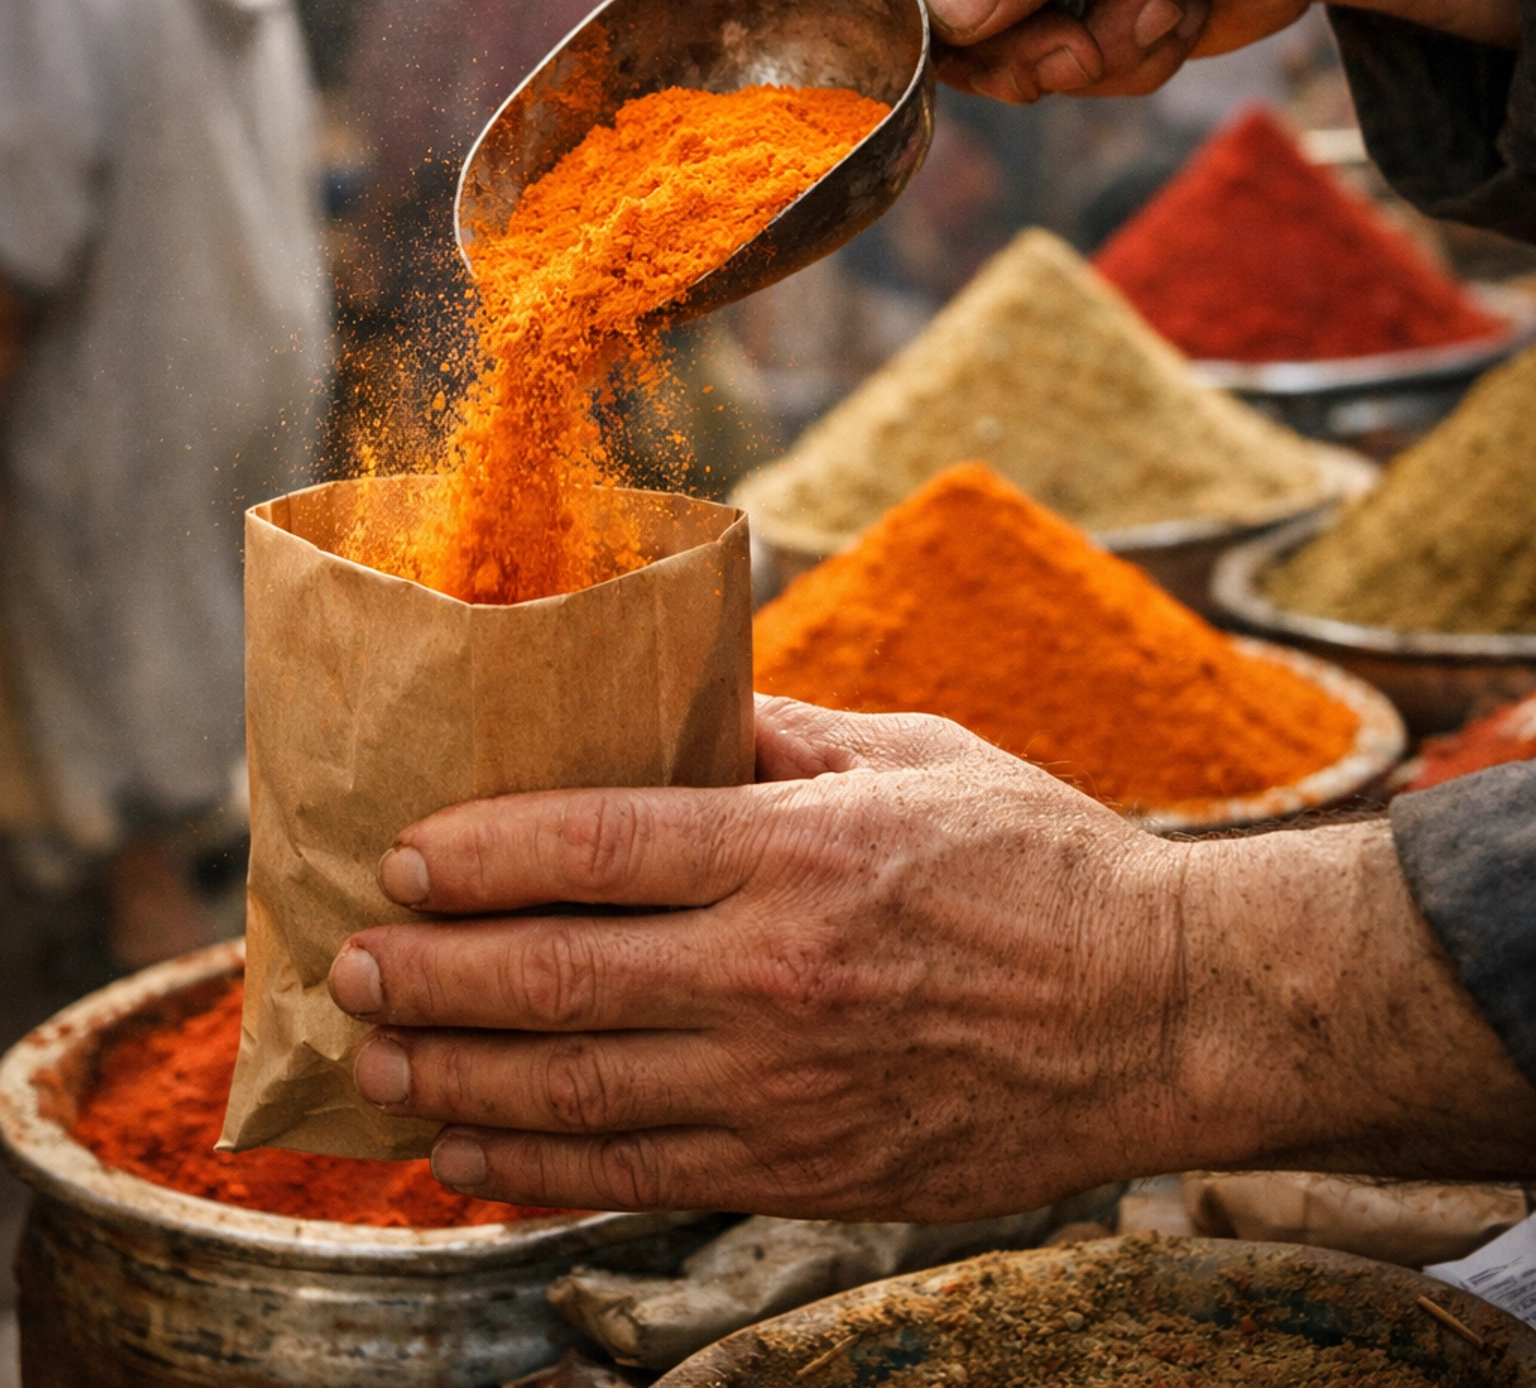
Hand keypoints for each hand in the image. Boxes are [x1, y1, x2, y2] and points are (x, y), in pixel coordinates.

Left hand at [329, 700, 1535, 1217]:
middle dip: (430, 973)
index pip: (594, 843)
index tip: (404, 855)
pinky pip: (638, 1175)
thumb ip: (785, 737)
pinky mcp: (804, 1167)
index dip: (478, 852)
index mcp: (798, 848)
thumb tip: (678, 708)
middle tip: (349, 966)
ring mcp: (785, 1084)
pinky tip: (474, 1151)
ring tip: (378, 1058)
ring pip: (575, 1093)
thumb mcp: (918, 754)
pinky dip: (539, 1167)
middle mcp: (774, 971)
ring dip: (456, 1077)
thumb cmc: (1041, 862)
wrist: (1160, 1013)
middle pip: (555, 976)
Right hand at [777, 0, 1517, 104]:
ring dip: (1073, 49)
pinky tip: (1169, 7)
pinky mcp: (1059, 9)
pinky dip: (1118, 56)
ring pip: (981, 51)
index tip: (814, 21)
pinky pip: (1046, 70)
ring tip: (1147, 3)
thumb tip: (937, 13)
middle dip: (995, 30)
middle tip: (1062, 30)